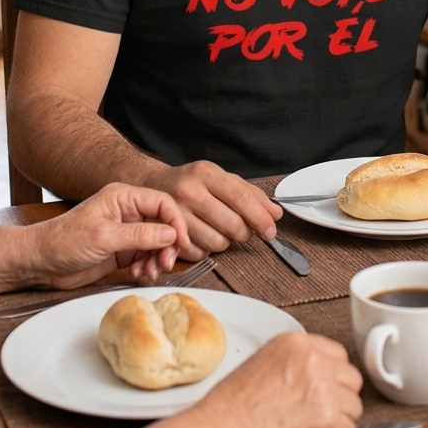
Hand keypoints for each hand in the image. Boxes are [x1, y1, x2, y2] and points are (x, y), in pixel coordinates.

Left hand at [27, 183, 189, 287]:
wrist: (40, 263)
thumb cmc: (64, 241)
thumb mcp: (104, 237)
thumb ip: (140, 235)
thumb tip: (171, 234)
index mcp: (123, 197)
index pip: (162, 203)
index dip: (176, 222)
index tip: (182, 243)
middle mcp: (128, 212)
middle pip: (163, 224)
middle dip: (168, 245)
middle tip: (165, 264)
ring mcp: (126, 231)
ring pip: (157, 242)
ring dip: (158, 258)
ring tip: (150, 273)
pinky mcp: (122, 250)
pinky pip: (146, 256)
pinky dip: (147, 266)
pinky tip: (138, 274)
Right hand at [142, 159, 282, 259]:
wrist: (152, 185)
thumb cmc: (192, 182)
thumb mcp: (220, 178)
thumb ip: (249, 194)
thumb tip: (275, 213)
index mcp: (206, 173)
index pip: (240, 197)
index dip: (260, 216)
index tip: (271, 230)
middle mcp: (189, 191)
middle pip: (232, 224)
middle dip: (245, 232)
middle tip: (243, 229)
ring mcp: (176, 214)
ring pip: (217, 243)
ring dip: (226, 242)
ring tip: (220, 230)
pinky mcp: (168, 235)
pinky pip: (200, 254)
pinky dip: (207, 250)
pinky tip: (203, 236)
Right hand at [187, 332, 363, 427]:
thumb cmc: (232, 405)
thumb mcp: (263, 362)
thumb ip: (295, 362)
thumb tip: (321, 377)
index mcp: (295, 342)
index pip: (337, 355)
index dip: (333, 378)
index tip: (328, 390)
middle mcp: (311, 360)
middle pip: (351, 378)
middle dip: (340, 398)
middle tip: (323, 413)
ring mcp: (321, 387)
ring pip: (353, 406)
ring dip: (339, 420)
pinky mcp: (325, 417)